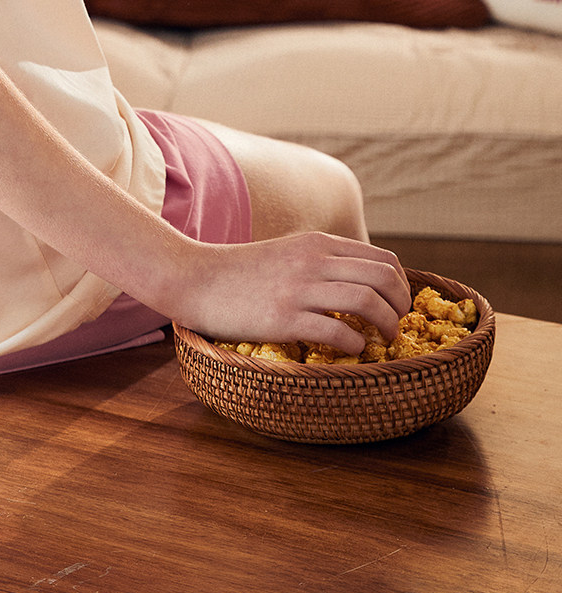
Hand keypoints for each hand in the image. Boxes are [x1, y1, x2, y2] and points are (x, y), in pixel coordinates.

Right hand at [174, 233, 410, 354]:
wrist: (192, 278)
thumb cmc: (237, 272)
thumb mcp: (285, 251)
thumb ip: (319, 261)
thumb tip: (355, 283)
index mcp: (316, 244)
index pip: (382, 259)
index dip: (401, 285)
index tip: (397, 304)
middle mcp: (313, 262)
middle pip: (383, 277)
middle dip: (401, 305)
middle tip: (397, 324)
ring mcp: (298, 289)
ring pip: (368, 302)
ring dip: (386, 325)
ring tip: (383, 339)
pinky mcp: (283, 318)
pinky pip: (338, 330)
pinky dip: (356, 342)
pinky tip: (352, 348)